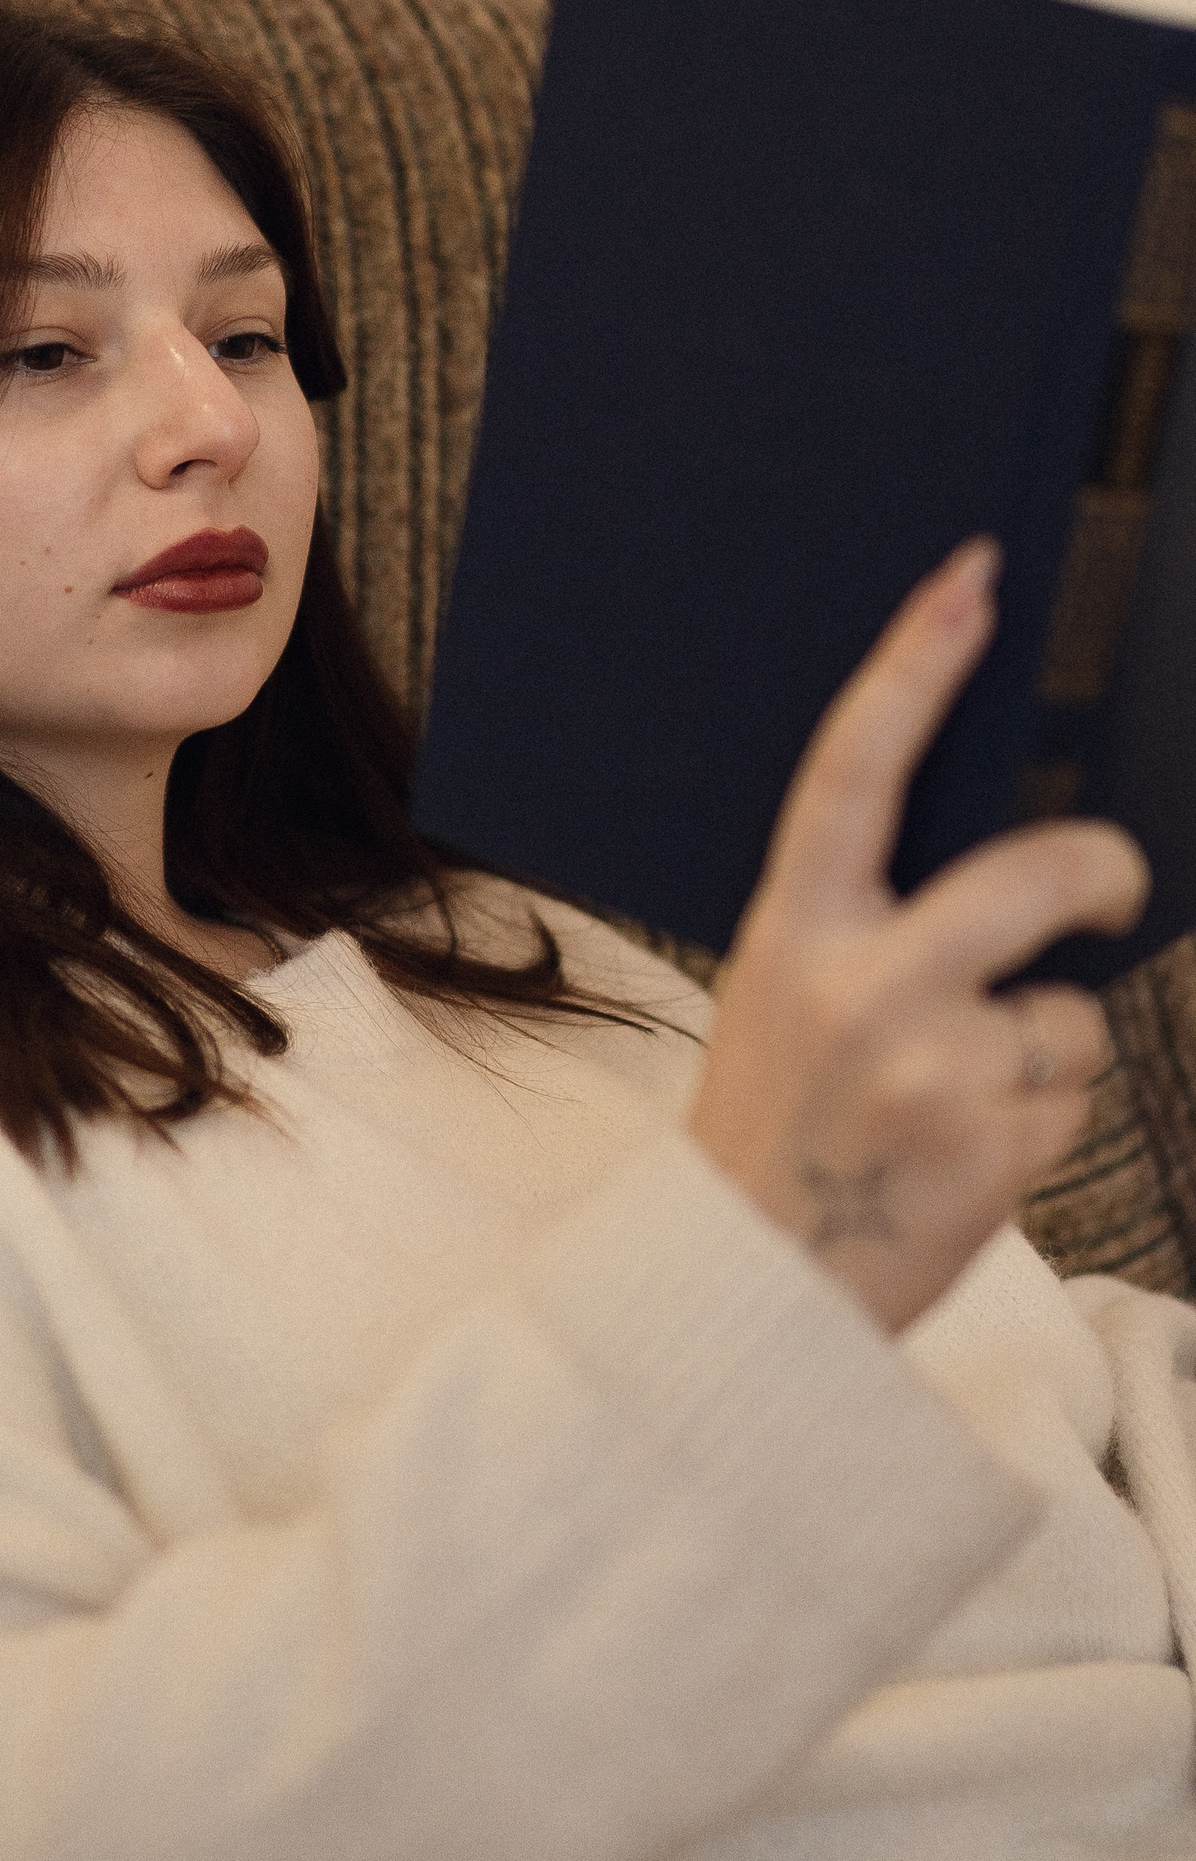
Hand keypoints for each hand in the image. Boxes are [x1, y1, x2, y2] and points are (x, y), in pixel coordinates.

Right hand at [688, 539, 1147, 1333]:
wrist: (751, 1279)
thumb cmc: (775, 1122)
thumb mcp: (780, 995)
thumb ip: (865, 926)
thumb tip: (1006, 870)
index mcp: (791, 932)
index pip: (853, 770)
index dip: (914, 666)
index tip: (971, 581)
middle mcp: (860, 987)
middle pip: (1034, 877)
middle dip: (1098, 872)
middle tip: (1107, 883)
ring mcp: (931, 1067)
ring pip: (1068, 1012)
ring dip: (1041, 1052)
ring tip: (951, 1103)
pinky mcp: (995, 1147)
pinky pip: (1072, 1099)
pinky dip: (1039, 1124)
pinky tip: (964, 1157)